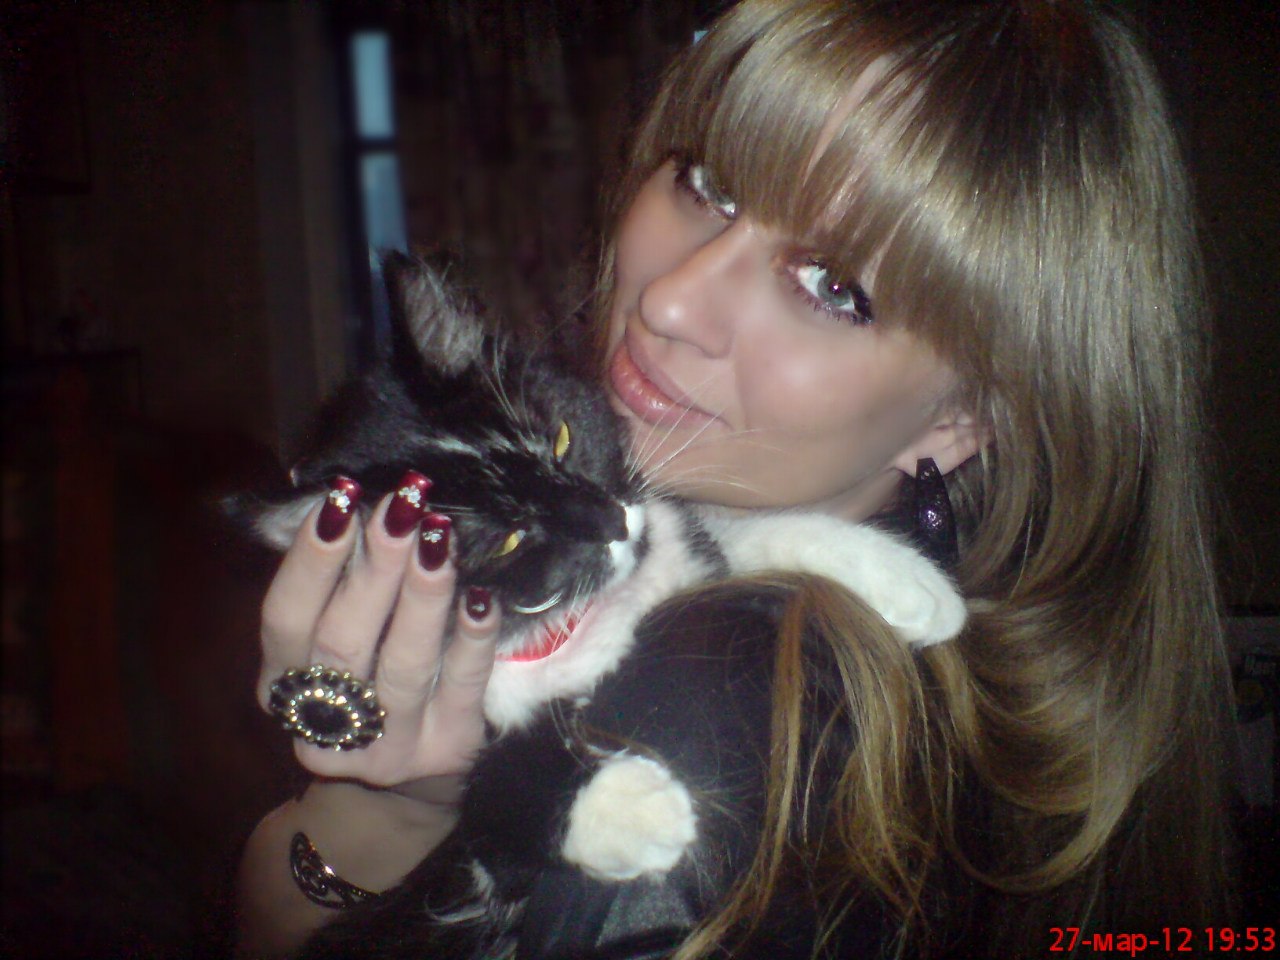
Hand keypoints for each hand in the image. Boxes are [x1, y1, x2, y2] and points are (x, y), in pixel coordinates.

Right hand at [256, 475, 497, 792]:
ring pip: (404, 664)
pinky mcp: (447, 749)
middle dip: (375, 566)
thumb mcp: (328, 646)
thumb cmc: (365, 684)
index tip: (340, 499)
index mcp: (283, 686)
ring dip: (423, 595)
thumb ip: (334, 586)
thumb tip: (350, 501)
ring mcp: (388, 745)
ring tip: (439, 537)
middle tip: (401, 508)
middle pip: (344, 640)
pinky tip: (481, 598)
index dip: (310, 560)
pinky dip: (472, 640)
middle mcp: (327, 723)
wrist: (405, 790)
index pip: (286, 619)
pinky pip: (463, 686)